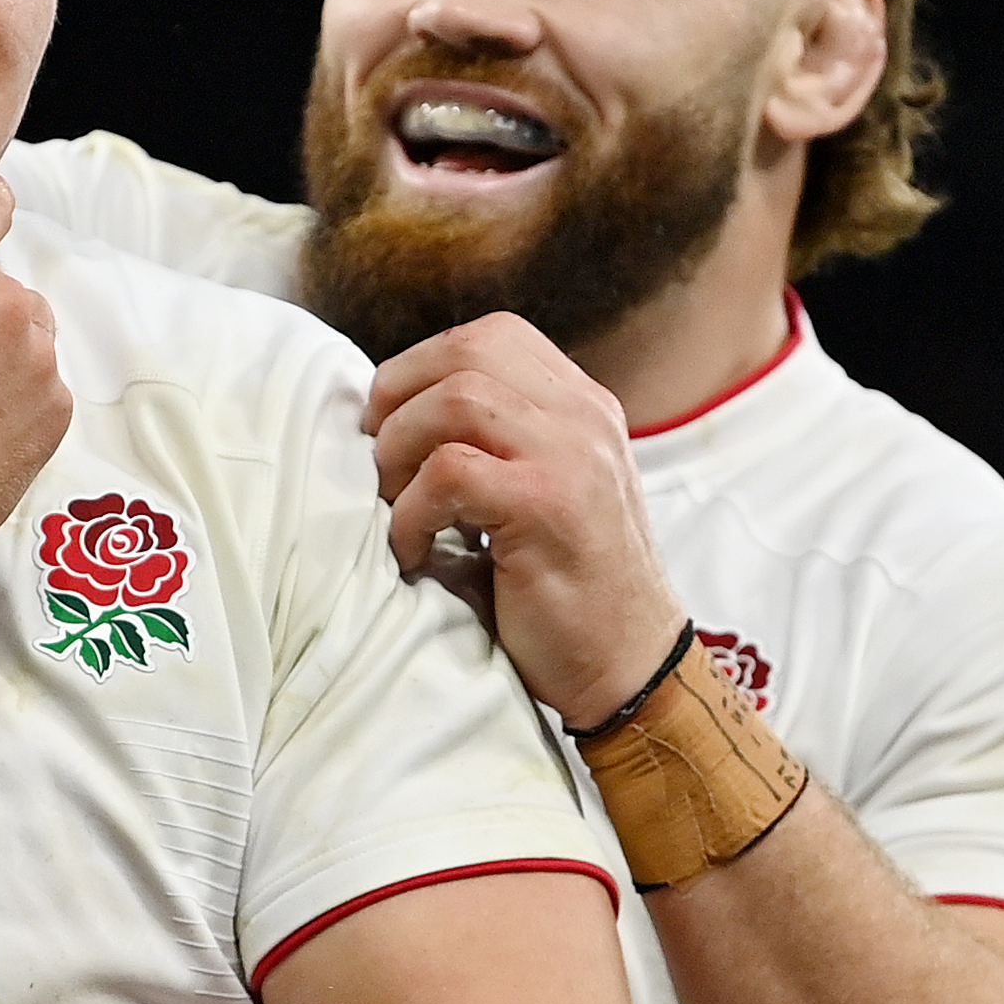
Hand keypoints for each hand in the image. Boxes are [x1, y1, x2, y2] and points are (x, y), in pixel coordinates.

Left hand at [366, 313, 686, 725]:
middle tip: (377, 465)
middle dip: (398, 399)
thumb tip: (388, 422)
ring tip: (395, 508)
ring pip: (457, 399)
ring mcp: (572, 456)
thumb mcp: (539, 495)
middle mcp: (584, 417)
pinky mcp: (550, 506)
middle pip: (468, 351)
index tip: (391, 425)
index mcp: (582, 407)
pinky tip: (414, 554)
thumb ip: (494, 447)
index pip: (492, 337)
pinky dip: (410, 513)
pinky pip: (450, 472)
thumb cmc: (564, 593)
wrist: (626, 667)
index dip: (421, 368)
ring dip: (401, 452)